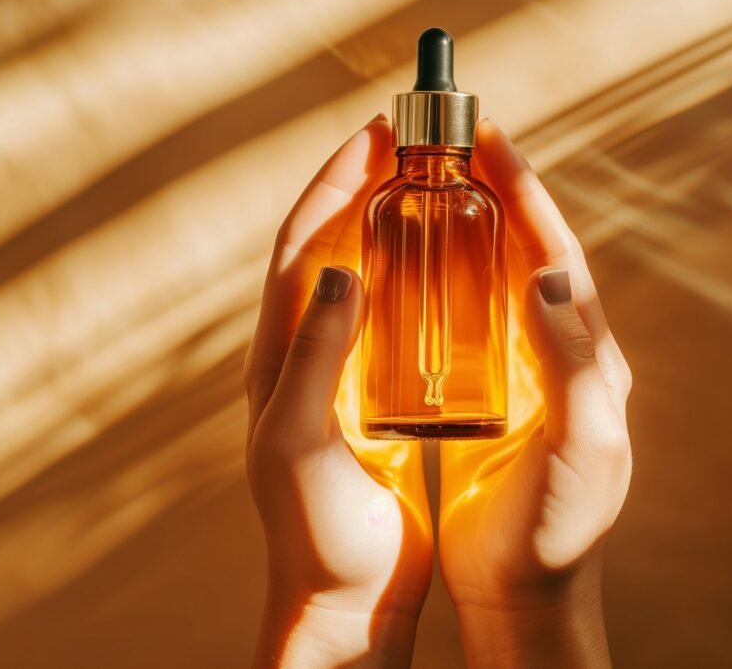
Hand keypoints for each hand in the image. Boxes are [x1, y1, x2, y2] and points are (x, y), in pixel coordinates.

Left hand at [243, 115, 432, 667]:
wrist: (343, 598)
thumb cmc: (316, 532)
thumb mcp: (301, 445)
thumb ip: (315, 360)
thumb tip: (341, 272)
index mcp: (277, 354)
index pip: (300, 244)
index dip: (332, 182)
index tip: (375, 133)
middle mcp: (302, 351)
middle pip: (330, 245)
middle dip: (363, 185)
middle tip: (412, 143)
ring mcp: (337, 371)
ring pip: (362, 274)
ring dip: (392, 222)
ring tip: (436, 186)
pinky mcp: (370, 395)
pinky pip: (392, 317)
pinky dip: (418, 277)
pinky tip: (455, 268)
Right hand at [439, 120, 632, 667]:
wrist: (526, 594)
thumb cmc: (559, 528)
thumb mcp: (583, 445)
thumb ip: (573, 361)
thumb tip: (549, 273)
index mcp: (592, 356)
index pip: (561, 254)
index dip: (530, 195)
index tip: (495, 142)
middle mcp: (563, 353)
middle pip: (531, 253)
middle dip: (500, 195)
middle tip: (457, 146)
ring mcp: (527, 373)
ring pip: (498, 281)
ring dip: (470, 229)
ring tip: (432, 186)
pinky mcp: (493, 396)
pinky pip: (470, 323)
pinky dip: (444, 282)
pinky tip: (412, 265)